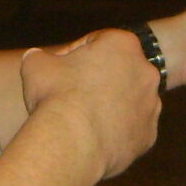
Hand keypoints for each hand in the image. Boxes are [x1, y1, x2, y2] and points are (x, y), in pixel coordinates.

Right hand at [19, 29, 160, 179]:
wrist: (71, 142)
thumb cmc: (55, 96)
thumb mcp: (35, 65)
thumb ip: (40, 57)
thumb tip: (35, 57)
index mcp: (123, 45)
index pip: (97, 43)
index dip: (74, 55)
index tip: (59, 70)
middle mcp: (145, 72)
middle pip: (118, 72)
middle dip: (98, 81)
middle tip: (70, 96)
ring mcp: (151, 106)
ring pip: (127, 102)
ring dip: (109, 107)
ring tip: (81, 121)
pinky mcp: (148, 136)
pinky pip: (130, 131)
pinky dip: (115, 133)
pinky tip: (93, 138)